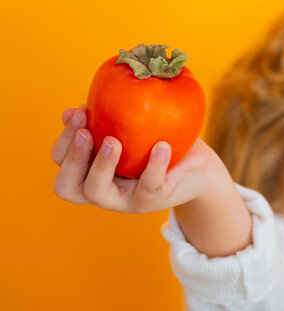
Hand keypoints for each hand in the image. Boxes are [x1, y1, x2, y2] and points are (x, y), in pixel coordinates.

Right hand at [51, 104, 225, 213]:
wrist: (196, 166)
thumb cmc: (157, 141)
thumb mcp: (132, 130)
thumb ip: (105, 121)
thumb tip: (77, 110)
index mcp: (91, 171)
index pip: (60, 161)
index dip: (63, 139)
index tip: (79, 112)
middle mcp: (103, 190)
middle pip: (67, 186)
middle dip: (72, 157)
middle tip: (87, 132)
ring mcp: (126, 200)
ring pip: (96, 192)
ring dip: (101, 165)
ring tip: (115, 141)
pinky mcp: (153, 200)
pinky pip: (149, 187)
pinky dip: (154, 166)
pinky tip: (162, 146)